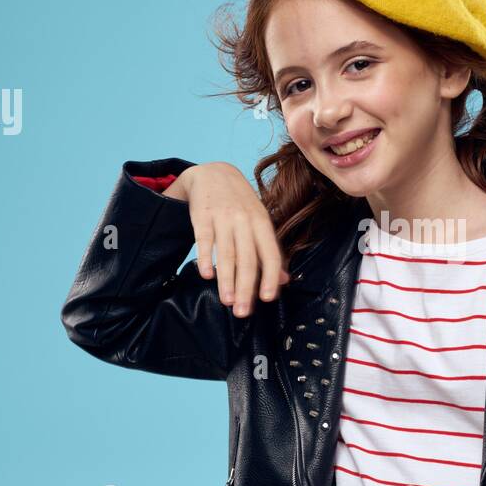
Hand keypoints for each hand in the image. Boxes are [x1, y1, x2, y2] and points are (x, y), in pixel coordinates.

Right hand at [163, 163, 290, 316]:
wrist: (213, 173)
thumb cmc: (240, 204)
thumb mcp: (259, 222)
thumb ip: (270, 252)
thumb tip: (283, 281)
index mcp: (263, 223)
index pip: (271, 254)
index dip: (270, 277)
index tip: (267, 299)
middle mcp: (245, 220)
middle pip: (248, 259)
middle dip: (246, 288)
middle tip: (242, 312)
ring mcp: (223, 218)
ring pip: (227, 253)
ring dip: (227, 280)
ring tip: (227, 301)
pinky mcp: (202, 216)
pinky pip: (204, 240)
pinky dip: (205, 258)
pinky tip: (207, 276)